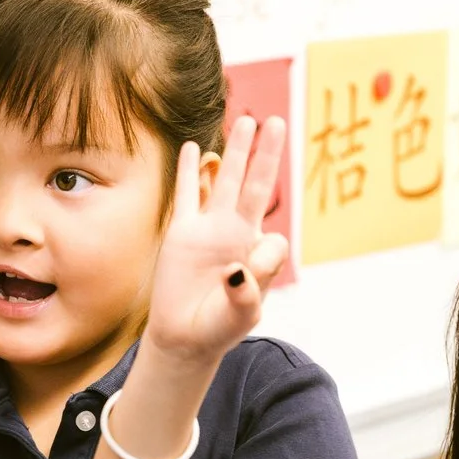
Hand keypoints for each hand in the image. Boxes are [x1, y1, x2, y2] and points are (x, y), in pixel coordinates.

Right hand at [143, 115, 290, 367]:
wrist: (184, 338)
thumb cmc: (219, 328)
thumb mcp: (243, 315)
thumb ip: (249, 293)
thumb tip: (239, 268)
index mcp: (257, 252)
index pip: (274, 237)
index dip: (267, 253)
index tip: (245, 277)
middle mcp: (236, 233)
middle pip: (257, 185)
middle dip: (267, 154)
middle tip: (277, 120)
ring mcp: (208, 229)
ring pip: (225, 182)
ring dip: (235, 152)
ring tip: (245, 121)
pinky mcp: (181, 233)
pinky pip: (185, 195)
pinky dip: (188, 172)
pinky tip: (191, 148)